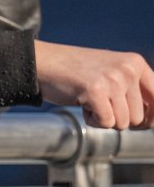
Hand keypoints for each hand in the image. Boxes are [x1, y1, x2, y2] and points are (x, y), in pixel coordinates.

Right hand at [35, 40, 153, 128]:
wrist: (43, 62)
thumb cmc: (74, 72)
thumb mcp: (111, 73)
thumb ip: (132, 89)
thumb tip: (151, 121)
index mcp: (135, 63)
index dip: (151, 117)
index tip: (142, 124)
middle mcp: (128, 70)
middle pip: (139, 117)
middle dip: (119, 118)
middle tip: (101, 106)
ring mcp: (112, 79)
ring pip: (123, 123)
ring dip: (104, 120)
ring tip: (90, 102)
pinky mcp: (95, 90)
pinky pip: (106, 123)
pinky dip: (92, 121)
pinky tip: (82, 105)